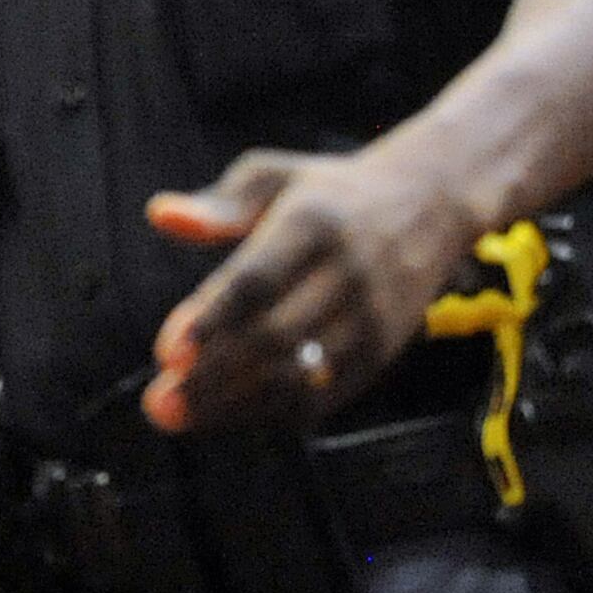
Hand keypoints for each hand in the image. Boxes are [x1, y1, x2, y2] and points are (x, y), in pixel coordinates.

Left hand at [143, 144, 483, 434]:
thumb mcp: (275, 177)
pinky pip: (328, 395)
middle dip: (211, 377)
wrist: (434, 201)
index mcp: (312, 223)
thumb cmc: (329, 191)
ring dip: (235, 403)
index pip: (257, 281)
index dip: (211, 321)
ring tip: (180, 415)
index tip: (167, 353)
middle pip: (273, 337)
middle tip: (159, 403)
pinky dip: (276, 412)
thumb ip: (219, 204)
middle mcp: (347, 272)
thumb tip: (161, 216)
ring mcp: (372, 315)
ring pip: (299, 375)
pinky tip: (229, 415)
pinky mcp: (385, 348)